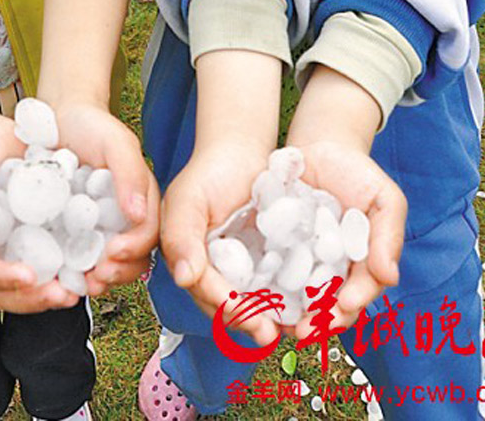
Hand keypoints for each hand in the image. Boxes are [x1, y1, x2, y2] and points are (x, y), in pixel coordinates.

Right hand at [0, 110, 79, 312]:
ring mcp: (11, 248)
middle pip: (4, 291)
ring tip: (76, 289)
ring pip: (27, 285)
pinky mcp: (34, 239)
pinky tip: (85, 267)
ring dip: (51, 293)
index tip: (28, 276)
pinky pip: (47, 262)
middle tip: (61, 294)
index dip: (2, 279)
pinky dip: (64, 271)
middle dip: (32, 298)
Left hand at [52, 101, 159, 294]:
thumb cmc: (90, 127)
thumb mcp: (116, 142)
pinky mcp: (72, 233)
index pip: (148, 234)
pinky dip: (72, 273)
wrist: (54, 122)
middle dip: (117, 272)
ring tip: (80, 284)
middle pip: (133, 258)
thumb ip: (131, 173)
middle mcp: (124, 219)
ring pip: (108, 265)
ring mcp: (98, 228)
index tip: (114, 253)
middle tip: (96, 276)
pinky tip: (60, 277)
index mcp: (141, 201)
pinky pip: (77, 259)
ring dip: (97, 279)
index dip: (135, 249)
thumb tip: (138, 213)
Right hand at [160, 139, 281, 346]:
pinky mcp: (265, 259)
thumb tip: (184, 278)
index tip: (243, 316)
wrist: (241, 149)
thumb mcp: (187, 200)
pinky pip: (274, 283)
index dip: (222, 305)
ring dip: (270, 318)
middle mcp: (212, 269)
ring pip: (253, 300)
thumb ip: (180, 237)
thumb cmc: (208, 171)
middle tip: (269, 335)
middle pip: (228, 304)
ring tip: (290, 330)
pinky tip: (304, 305)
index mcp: (188, 260)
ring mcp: (239, 266)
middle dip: (248, 321)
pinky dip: (287, 297)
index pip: (204, 290)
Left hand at [287, 65, 406, 337]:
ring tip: (278, 324)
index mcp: (360, 267)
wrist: (320, 147)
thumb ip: (388, 237)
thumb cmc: (358, 175)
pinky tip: (256, 297)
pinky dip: (265, 289)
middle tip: (303, 330)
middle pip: (324, 307)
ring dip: (287, 315)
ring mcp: (302, 263)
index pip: (357, 294)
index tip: (342, 308)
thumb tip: (389, 278)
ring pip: (295, 299)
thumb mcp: (384, 200)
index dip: (350, 305)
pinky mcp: (276, 251)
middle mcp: (330, 271)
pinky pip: (270, 275)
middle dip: (316, 322)